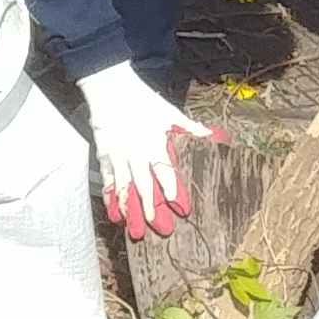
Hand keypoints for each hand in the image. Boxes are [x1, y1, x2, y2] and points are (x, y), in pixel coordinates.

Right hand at [82, 60, 219, 240]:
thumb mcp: (170, 113)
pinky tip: (114, 213)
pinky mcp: (104, 157)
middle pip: (144, 186)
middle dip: (151, 208)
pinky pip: (108, 181)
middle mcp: (135, 154)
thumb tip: (213, 136)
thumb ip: (189, 129)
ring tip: (134, 229)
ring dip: (130, 210)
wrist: (110, 89)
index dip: (172, 189)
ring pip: (125, 188)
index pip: (165, 171)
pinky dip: (111, 198)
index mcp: (153, 144)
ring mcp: (118, 157)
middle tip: (159, 228)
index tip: (180, 207)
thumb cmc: (142, 100)